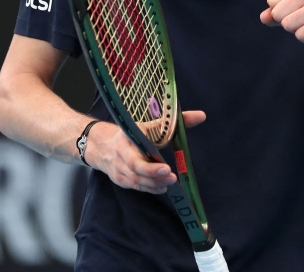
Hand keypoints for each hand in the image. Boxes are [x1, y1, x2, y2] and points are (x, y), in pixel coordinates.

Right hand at [84, 111, 205, 193]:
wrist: (102, 146)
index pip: (137, 150)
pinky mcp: (120, 180)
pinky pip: (136, 187)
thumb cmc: (131, 134)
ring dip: (154, 184)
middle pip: (135, 168)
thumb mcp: (150, 124)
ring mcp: (119, 169)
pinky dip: (149, 188)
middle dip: (153, 175)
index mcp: (128, 137)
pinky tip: (162, 187)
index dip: (150, 163)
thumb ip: (174, 122)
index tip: (166, 167)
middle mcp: (121, 154)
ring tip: (170, 182)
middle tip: (171, 177)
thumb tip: (201, 116)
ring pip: (136, 180)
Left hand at [260, 0, 303, 53]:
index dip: (280, 13)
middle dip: (289, 24)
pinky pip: (301, 35)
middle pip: (278, 13)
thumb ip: (278, 14)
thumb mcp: (298, 13)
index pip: (272, 0)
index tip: (298, 13)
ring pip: (288, 25)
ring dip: (299, 31)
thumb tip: (263, 17)